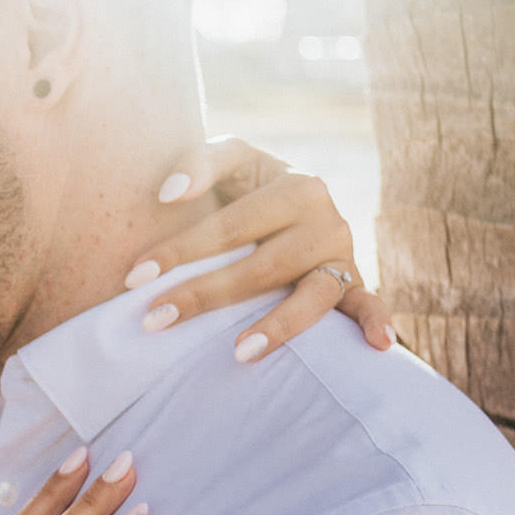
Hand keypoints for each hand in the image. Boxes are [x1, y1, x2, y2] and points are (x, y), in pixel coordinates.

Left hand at [135, 138, 395, 361]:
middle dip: (206, 294)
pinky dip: (377, 322)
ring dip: (278, 325)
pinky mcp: (354, 283)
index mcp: (295, 186)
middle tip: (155, 320)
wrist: (288, 198)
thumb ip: (199, 163)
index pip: (231, 225)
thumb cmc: (248, 184)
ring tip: (239, 353)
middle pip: (262, 266)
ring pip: (312, 295)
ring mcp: (342, 255)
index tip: (135, 277)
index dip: (181, 250)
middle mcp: (325, 220)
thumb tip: (170, 192)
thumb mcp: (231, 161)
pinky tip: (379, 345)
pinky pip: (368, 304)